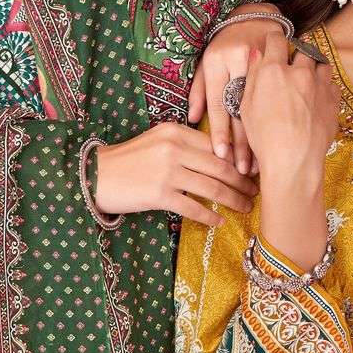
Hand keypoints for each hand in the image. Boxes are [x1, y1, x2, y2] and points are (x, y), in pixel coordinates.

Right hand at [93, 122, 258, 228]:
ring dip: (233, 200)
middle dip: (242, 182)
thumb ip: (185, 145)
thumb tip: (220, 159)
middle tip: (257, 192)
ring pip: (212, 188)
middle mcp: (173, 149)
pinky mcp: (159, 195)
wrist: (95, 175)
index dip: (239, 160)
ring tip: (246, 207)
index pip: (216, 145)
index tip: (253, 170)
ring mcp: (167, 172)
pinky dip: (210, 216)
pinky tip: (220, 221)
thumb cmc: (128, 160)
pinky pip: (193, 207)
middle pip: (220, 167)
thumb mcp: (157, 141)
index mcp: (175, 131)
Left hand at [187, 3, 287, 176]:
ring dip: (262, 136)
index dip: (219, 131)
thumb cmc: (224, 46)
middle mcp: (238, 59)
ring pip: (262, 105)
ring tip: (261, 161)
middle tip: (243, 169)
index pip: (218, 102)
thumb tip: (191, 118)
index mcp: (216, 61)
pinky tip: (278, 137)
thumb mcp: (206, 64)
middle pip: (240, 109)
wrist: (254, 17)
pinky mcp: (282, 59)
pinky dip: (276, 116)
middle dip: (243, 143)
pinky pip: (277, 92)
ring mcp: (263, 58)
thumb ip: (198, 90)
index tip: (222, 155)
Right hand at [239, 27, 339, 191]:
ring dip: (315, 66)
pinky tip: (316, 96)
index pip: (276, 40)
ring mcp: (319, 85)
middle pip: (303, 49)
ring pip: (321, 64)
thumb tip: (256, 54)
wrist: (294, 160)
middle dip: (297, 52)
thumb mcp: (246, 106)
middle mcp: (299, 72)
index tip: (274, 41)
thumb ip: (253, 76)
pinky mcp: (333, 100)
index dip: (274, 39)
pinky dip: (325, 86)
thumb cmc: (265, 137)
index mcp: (273, 71)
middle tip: (291, 63)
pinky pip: (331, 84)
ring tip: (307, 78)